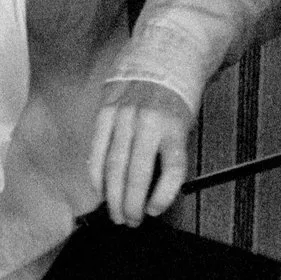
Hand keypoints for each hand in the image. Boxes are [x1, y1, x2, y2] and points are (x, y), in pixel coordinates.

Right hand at [93, 80, 196, 224]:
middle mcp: (148, 121)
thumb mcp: (184, 125)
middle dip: (131, 204)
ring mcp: (124, 116)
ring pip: (113, 165)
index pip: (172, 168)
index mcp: (174, 126)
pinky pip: (97, 149)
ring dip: (112, 196)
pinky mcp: (106, 112)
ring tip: (115, 213)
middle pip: (136, 173)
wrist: (162, 58)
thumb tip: (156, 193)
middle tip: (130, 221)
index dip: (163, 195)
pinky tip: (99, 189)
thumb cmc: (175, 98)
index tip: (155, 210)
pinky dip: (96, 173)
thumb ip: (171, 154)